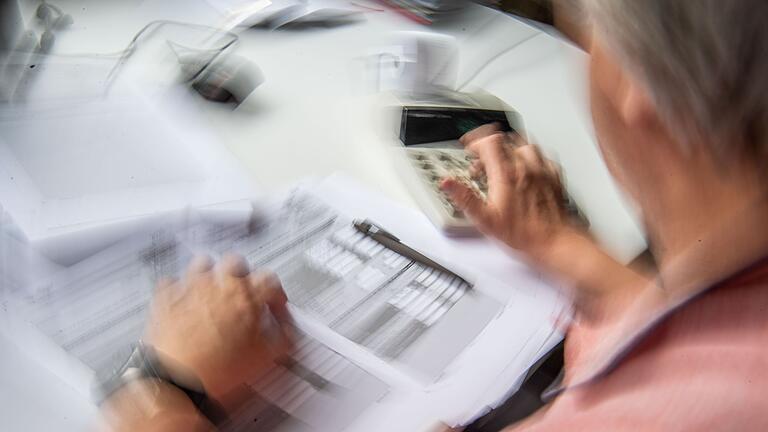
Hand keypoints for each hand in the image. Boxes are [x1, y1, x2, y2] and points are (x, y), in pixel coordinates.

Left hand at [145, 254, 292, 400]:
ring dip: (212, 273)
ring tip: (215, 289)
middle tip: (246, 293)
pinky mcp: (166, 298)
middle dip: (244, 276)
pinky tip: (184, 298)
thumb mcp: (264, 358)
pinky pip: (171, 281)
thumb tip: (286, 331)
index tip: (274, 306)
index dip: (276, 294)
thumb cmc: (217, 371)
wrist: (177, 381)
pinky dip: (179, 288)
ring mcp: (190, 288)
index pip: (270, 280)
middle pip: (237, 263)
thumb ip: (282, 338)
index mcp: (247, 296)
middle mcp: (219, 285)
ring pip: (203, 263)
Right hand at [440, 125, 572, 260]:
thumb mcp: (486, 220)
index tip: (469, 148)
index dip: (476, 141)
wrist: (555, 242)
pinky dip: (531, 158)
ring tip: (502, 159)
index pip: (489, 142)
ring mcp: (542, 171)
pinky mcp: (554, 177)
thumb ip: (465, 198)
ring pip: (525, 145)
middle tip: (482, 158)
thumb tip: (448, 183)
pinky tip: (527, 168)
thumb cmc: (524, 234)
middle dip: (490, 145)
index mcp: (506, 175)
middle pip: (506, 140)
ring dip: (511, 148)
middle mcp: (525, 168)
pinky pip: (543, 157)